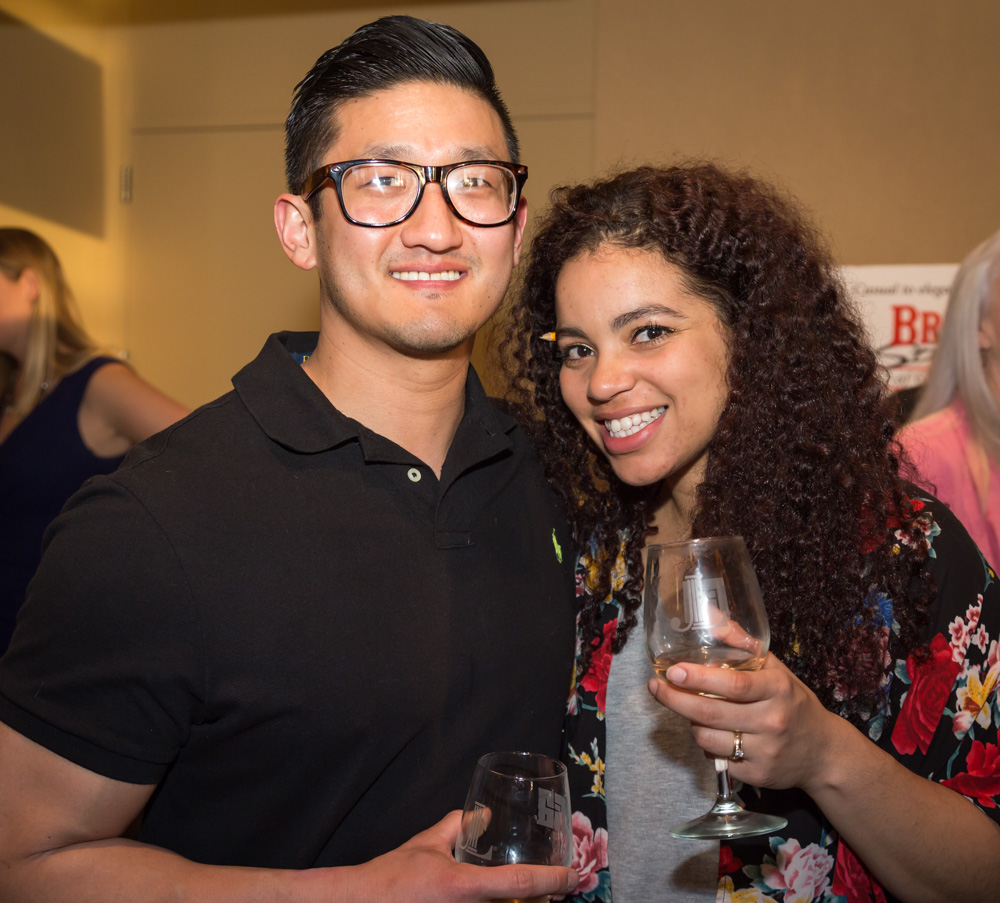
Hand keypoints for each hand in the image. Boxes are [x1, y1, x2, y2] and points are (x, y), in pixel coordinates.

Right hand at [345, 811, 578, 902]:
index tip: (572, 875)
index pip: (520, 883)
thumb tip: (482, 814)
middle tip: (554, 888)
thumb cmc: (390, 878)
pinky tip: (499, 899)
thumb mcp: (426, 846)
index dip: (552, 879)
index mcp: (464, 888)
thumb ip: (456, 826)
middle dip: (541, 901)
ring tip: (534, 894)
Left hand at [647, 653, 843, 794]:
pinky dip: (707, 744)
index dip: (699, 679)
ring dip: (690, 722)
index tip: (673, 671)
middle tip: (656, 687)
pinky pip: (717, 758)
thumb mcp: (775, 669)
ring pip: (708, 738)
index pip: (733, 684)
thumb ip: (742, 643)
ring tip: (691, 709)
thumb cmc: (792, 701)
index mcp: (777, 689)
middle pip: (711, 713)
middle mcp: (772, 721)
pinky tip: (714, 733)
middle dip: (676, 700)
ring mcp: (765, 751)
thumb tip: (710, 614)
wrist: (824, 752)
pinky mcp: (757, 775)